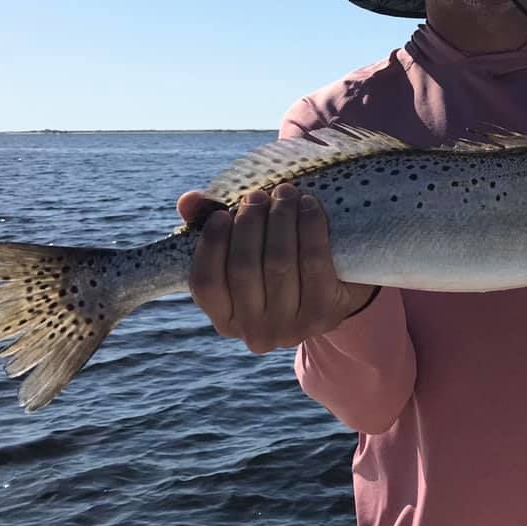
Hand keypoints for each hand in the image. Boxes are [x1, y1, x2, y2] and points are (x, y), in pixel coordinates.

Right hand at [178, 183, 377, 352]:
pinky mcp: (324, 313)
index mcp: (226, 320)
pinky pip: (313, 261)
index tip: (221, 214)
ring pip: (278, 263)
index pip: (206, 283)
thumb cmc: (281, 264)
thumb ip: (211, 225)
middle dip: (249, 223)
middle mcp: (255, 332)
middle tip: (258, 195)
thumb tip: (187, 201)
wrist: (339, 289)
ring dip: (281, 218)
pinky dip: (310, 227)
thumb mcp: (247, 250)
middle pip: (244, 268)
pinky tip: (308, 206)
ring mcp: (290, 328)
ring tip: (285, 192)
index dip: (211, 245)